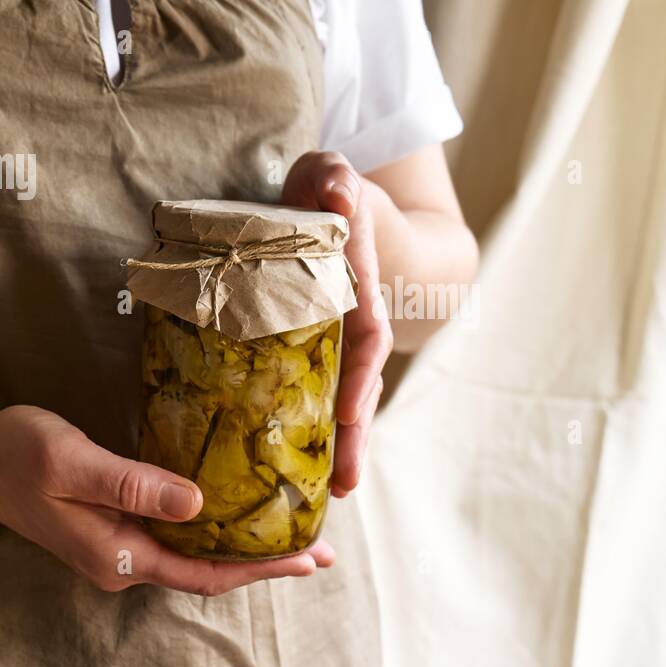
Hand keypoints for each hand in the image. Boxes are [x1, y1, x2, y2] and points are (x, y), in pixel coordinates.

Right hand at [0, 405, 333, 593]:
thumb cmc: (18, 456)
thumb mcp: (74, 464)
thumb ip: (134, 485)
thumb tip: (198, 503)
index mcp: (119, 556)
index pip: (206, 572)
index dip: (261, 568)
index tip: (309, 558)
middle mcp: (125, 561)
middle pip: (210, 570)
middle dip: (267, 563)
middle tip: (322, 549)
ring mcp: (121, 547)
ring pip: (198, 554)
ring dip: (246, 547)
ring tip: (295, 533)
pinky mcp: (118, 527)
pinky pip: (180, 536)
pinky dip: (217, 528)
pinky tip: (239, 511)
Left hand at [282, 151, 392, 496]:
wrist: (336, 201)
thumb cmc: (327, 189)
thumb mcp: (330, 173)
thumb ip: (334, 179)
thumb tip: (339, 194)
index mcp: (356, 284)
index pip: (366, 334)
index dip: (362, 374)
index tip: (353, 410)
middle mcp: (354, 319)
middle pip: (360, 383)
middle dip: (356, 434)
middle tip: (346, 483)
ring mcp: (337, 338)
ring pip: (343, 397)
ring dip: (342, 445)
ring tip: (331, 494)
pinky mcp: (314, 350)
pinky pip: (317, 394)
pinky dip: (315, 431)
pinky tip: (299, 469)